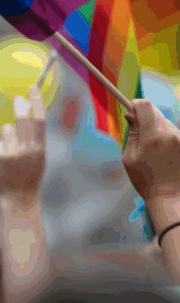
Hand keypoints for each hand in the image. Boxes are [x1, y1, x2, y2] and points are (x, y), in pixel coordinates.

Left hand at [0, 85, 45, 205]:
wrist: (19, 201)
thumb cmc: (29, 177)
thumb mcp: (37, 158)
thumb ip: (32, 139)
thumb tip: (26, 113)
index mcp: (40, 149)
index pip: (40, 120)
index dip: (36, 102)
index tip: (32, 87)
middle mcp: (28, 149)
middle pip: (23, 119)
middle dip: (20, 106)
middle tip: (17, 99)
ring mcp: (13, 153)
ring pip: (6, 129)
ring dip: (7, 135)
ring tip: (11, 151)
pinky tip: (3, 165)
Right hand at [123, 100, 179, 232]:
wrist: (170, 197)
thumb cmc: (145, 179)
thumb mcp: (130, 156)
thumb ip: (132, 133)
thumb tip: (131, 115)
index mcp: (153, 136)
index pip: (145, 105)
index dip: (135, 104)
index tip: (129, 110)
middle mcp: (170, 133)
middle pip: (155, 111)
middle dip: (144, 117)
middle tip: (138, 131)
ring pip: (164, 121)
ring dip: (155, 126)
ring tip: (152, 148)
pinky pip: (172, 131)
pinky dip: (165, 135)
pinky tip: (162, 152)